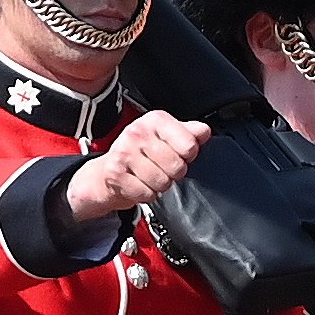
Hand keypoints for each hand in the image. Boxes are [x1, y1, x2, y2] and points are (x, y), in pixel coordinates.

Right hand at [65, 112, 210, 220]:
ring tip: (151, 176)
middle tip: (164, 168)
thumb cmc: (141, 150)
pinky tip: (140, 184)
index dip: (188, 155)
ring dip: (160, 185)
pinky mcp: (115, 174)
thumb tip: (204, 132)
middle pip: (177, 167)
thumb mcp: (167, 135)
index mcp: (156, 120)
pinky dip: (146, 194)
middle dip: (174, 173)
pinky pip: (146, 194)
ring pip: (162, 182)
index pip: (189, 145)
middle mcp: (138, 132)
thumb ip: (189, 133)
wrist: (110, 168)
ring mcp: (124, 152)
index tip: (179, 154)